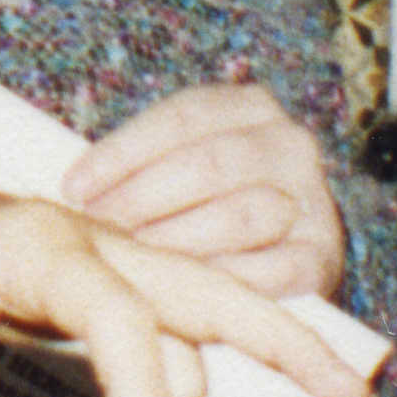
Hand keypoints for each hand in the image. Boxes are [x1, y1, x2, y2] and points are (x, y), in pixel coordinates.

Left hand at [63, 81, 345, 301]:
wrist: (279, 253)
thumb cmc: (205, 203)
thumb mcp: (179, 163)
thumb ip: (140, 165)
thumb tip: (74, 188)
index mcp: (251, 106)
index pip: (182, 116)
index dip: (123, 152)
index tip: (75, 187)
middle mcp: (290, 143)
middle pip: (208, 163)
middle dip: (142, 198)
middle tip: (98, 228)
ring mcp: (312, 200)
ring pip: (239, 214)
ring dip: (176, 240)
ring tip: (133, 258)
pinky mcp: (322, 258)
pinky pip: (271, 270)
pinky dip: (224, 279)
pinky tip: (185, 289)